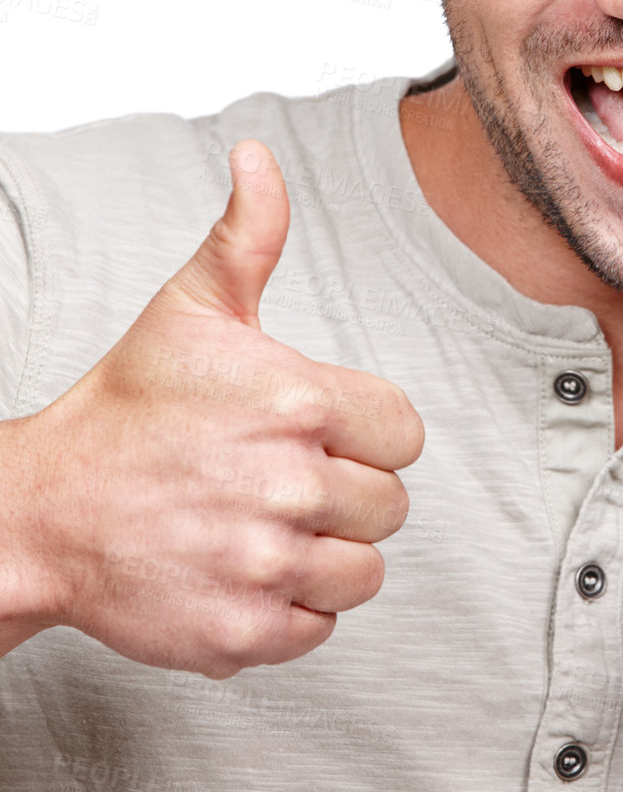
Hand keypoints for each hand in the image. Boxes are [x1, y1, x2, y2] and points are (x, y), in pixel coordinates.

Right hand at [0, 139, 422, 677]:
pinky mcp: (245, 633)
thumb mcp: (190, 308)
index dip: (366, 434)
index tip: (317, 433)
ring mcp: (266, 565)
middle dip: (347, 492)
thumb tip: (257, 158)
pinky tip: (245, 568)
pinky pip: (320, 627)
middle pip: (391, 506)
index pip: (406, 434)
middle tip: (280, 479)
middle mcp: (291, 487)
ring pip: (365, 571)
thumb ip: (248, 234)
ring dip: (326, 553)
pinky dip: (291, 607)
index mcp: (298, 403)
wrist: (47, 509)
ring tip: (265, 525)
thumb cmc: (127, 408)